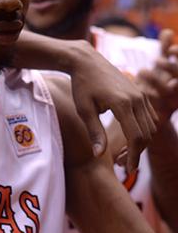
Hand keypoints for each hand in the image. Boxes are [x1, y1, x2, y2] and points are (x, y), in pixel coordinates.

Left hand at [68, 40, 156, 172]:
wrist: (86, 61)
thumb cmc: (81, 85)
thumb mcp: (83, 109)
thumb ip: (94, 132)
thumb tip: (99, 155)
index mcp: (122, 104)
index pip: (136, 137)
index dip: (133, 156)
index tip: (127, 171)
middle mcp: (136, 99)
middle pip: (146, 134)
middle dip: (136, 153)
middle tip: (122, 166)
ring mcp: (140, 95)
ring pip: (150, 127)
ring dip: (140, 143)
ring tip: (123, 155)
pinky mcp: (140, 94)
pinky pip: (149, 117)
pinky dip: (143, 131)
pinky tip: (130, 140)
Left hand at [136, 29, 177, 122]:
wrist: (153, 115)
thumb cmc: (157, 85)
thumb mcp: (161, 68)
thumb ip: (165, 51)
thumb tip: (167, 31)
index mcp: (177, 76)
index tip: (170, 50)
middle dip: (171, 67)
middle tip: (158, 60)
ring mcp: (173, 100)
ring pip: (167, 90)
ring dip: (156, 80)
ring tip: (142, 70)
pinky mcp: (161, 112)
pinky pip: (156, 105)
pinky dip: (148, 96)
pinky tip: (137, 87)